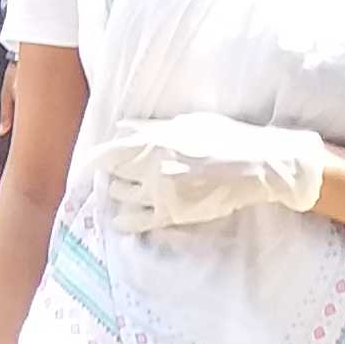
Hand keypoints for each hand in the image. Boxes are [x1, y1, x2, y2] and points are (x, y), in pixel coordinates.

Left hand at [94, 112, 327, 234]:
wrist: (257, 165)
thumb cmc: (225, 138)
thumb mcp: (187, 123)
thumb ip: (151, 128)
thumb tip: (122, 129)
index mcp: (152, 140)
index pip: (106, 153)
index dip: (91, 162)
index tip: (87, 166)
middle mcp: (151, 166)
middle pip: (112, 176)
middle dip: (111, 176)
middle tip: (115, 176)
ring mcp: (161, 192)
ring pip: (123, 197)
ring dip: (120, 195)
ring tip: (126, 192)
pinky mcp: (173, 213)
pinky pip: (137, 221)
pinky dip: (126, 220)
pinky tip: (122, 218)